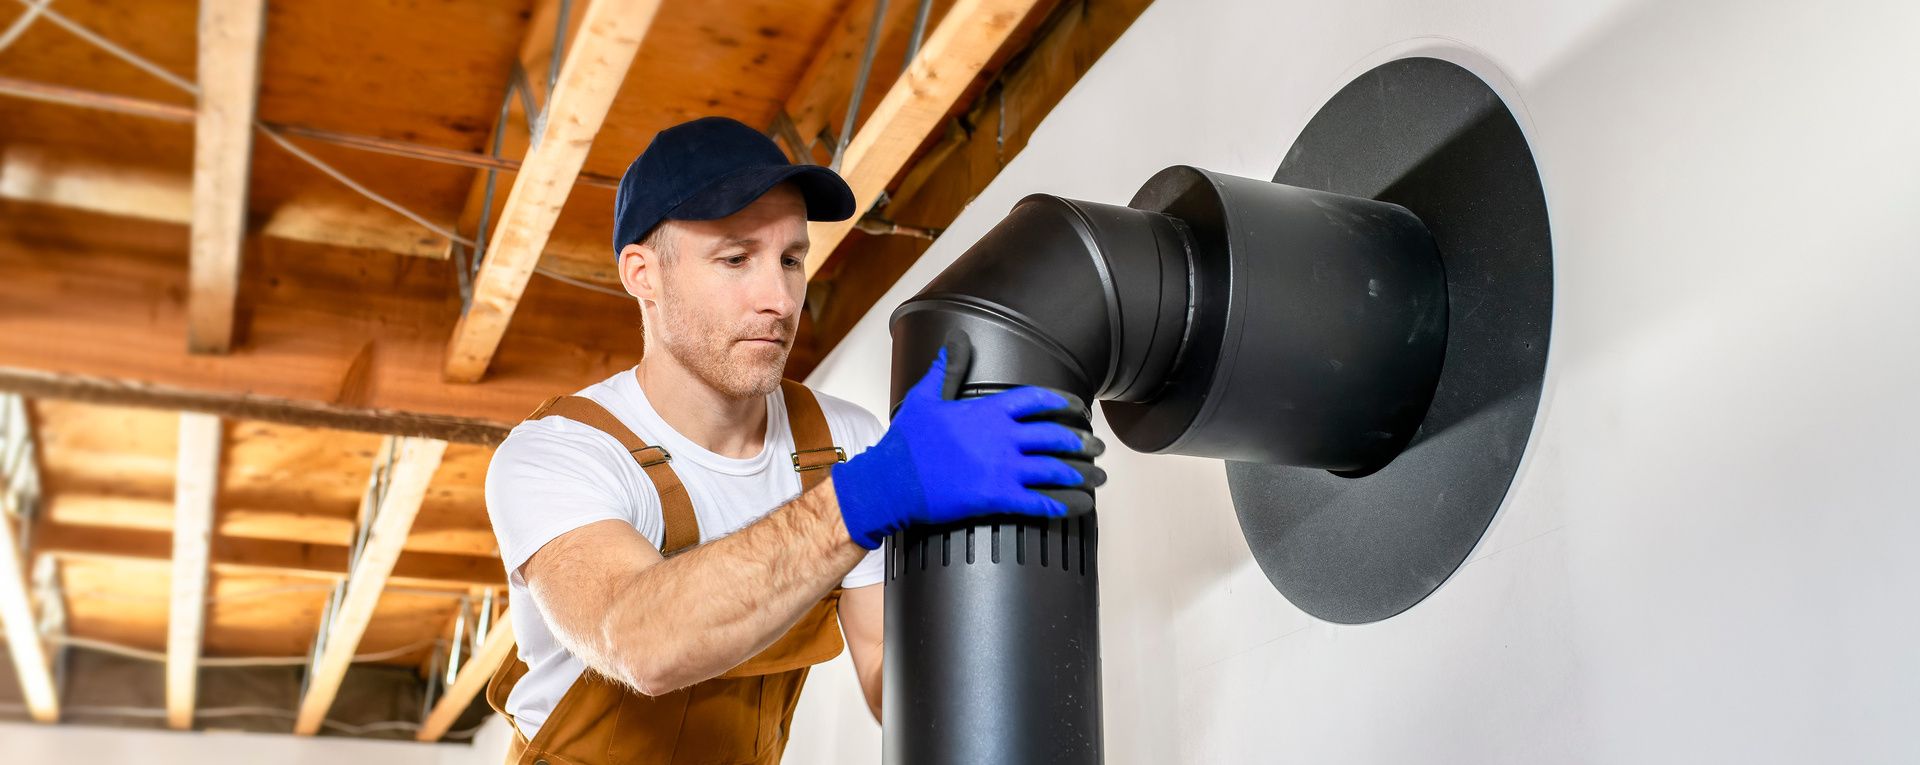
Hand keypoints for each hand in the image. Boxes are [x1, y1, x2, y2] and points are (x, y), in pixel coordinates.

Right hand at [832, 337, 1106, 549]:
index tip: (1079, 409)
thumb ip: (948, 368)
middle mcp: (1003, 437)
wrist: (893, 480)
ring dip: (1082, 474)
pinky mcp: (998, 497)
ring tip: (1098, 477)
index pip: (1038, 399)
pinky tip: (1080, 505)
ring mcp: (1003, 468)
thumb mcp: (926, 396)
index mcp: (989, 411)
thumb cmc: (908, 441)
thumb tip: (956, 340)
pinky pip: (1042, 502)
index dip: (1064, 403)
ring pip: (1056, 469)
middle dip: (1082, 441)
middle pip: (1056, 435)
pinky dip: (1066, 504)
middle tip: (1097, 447)